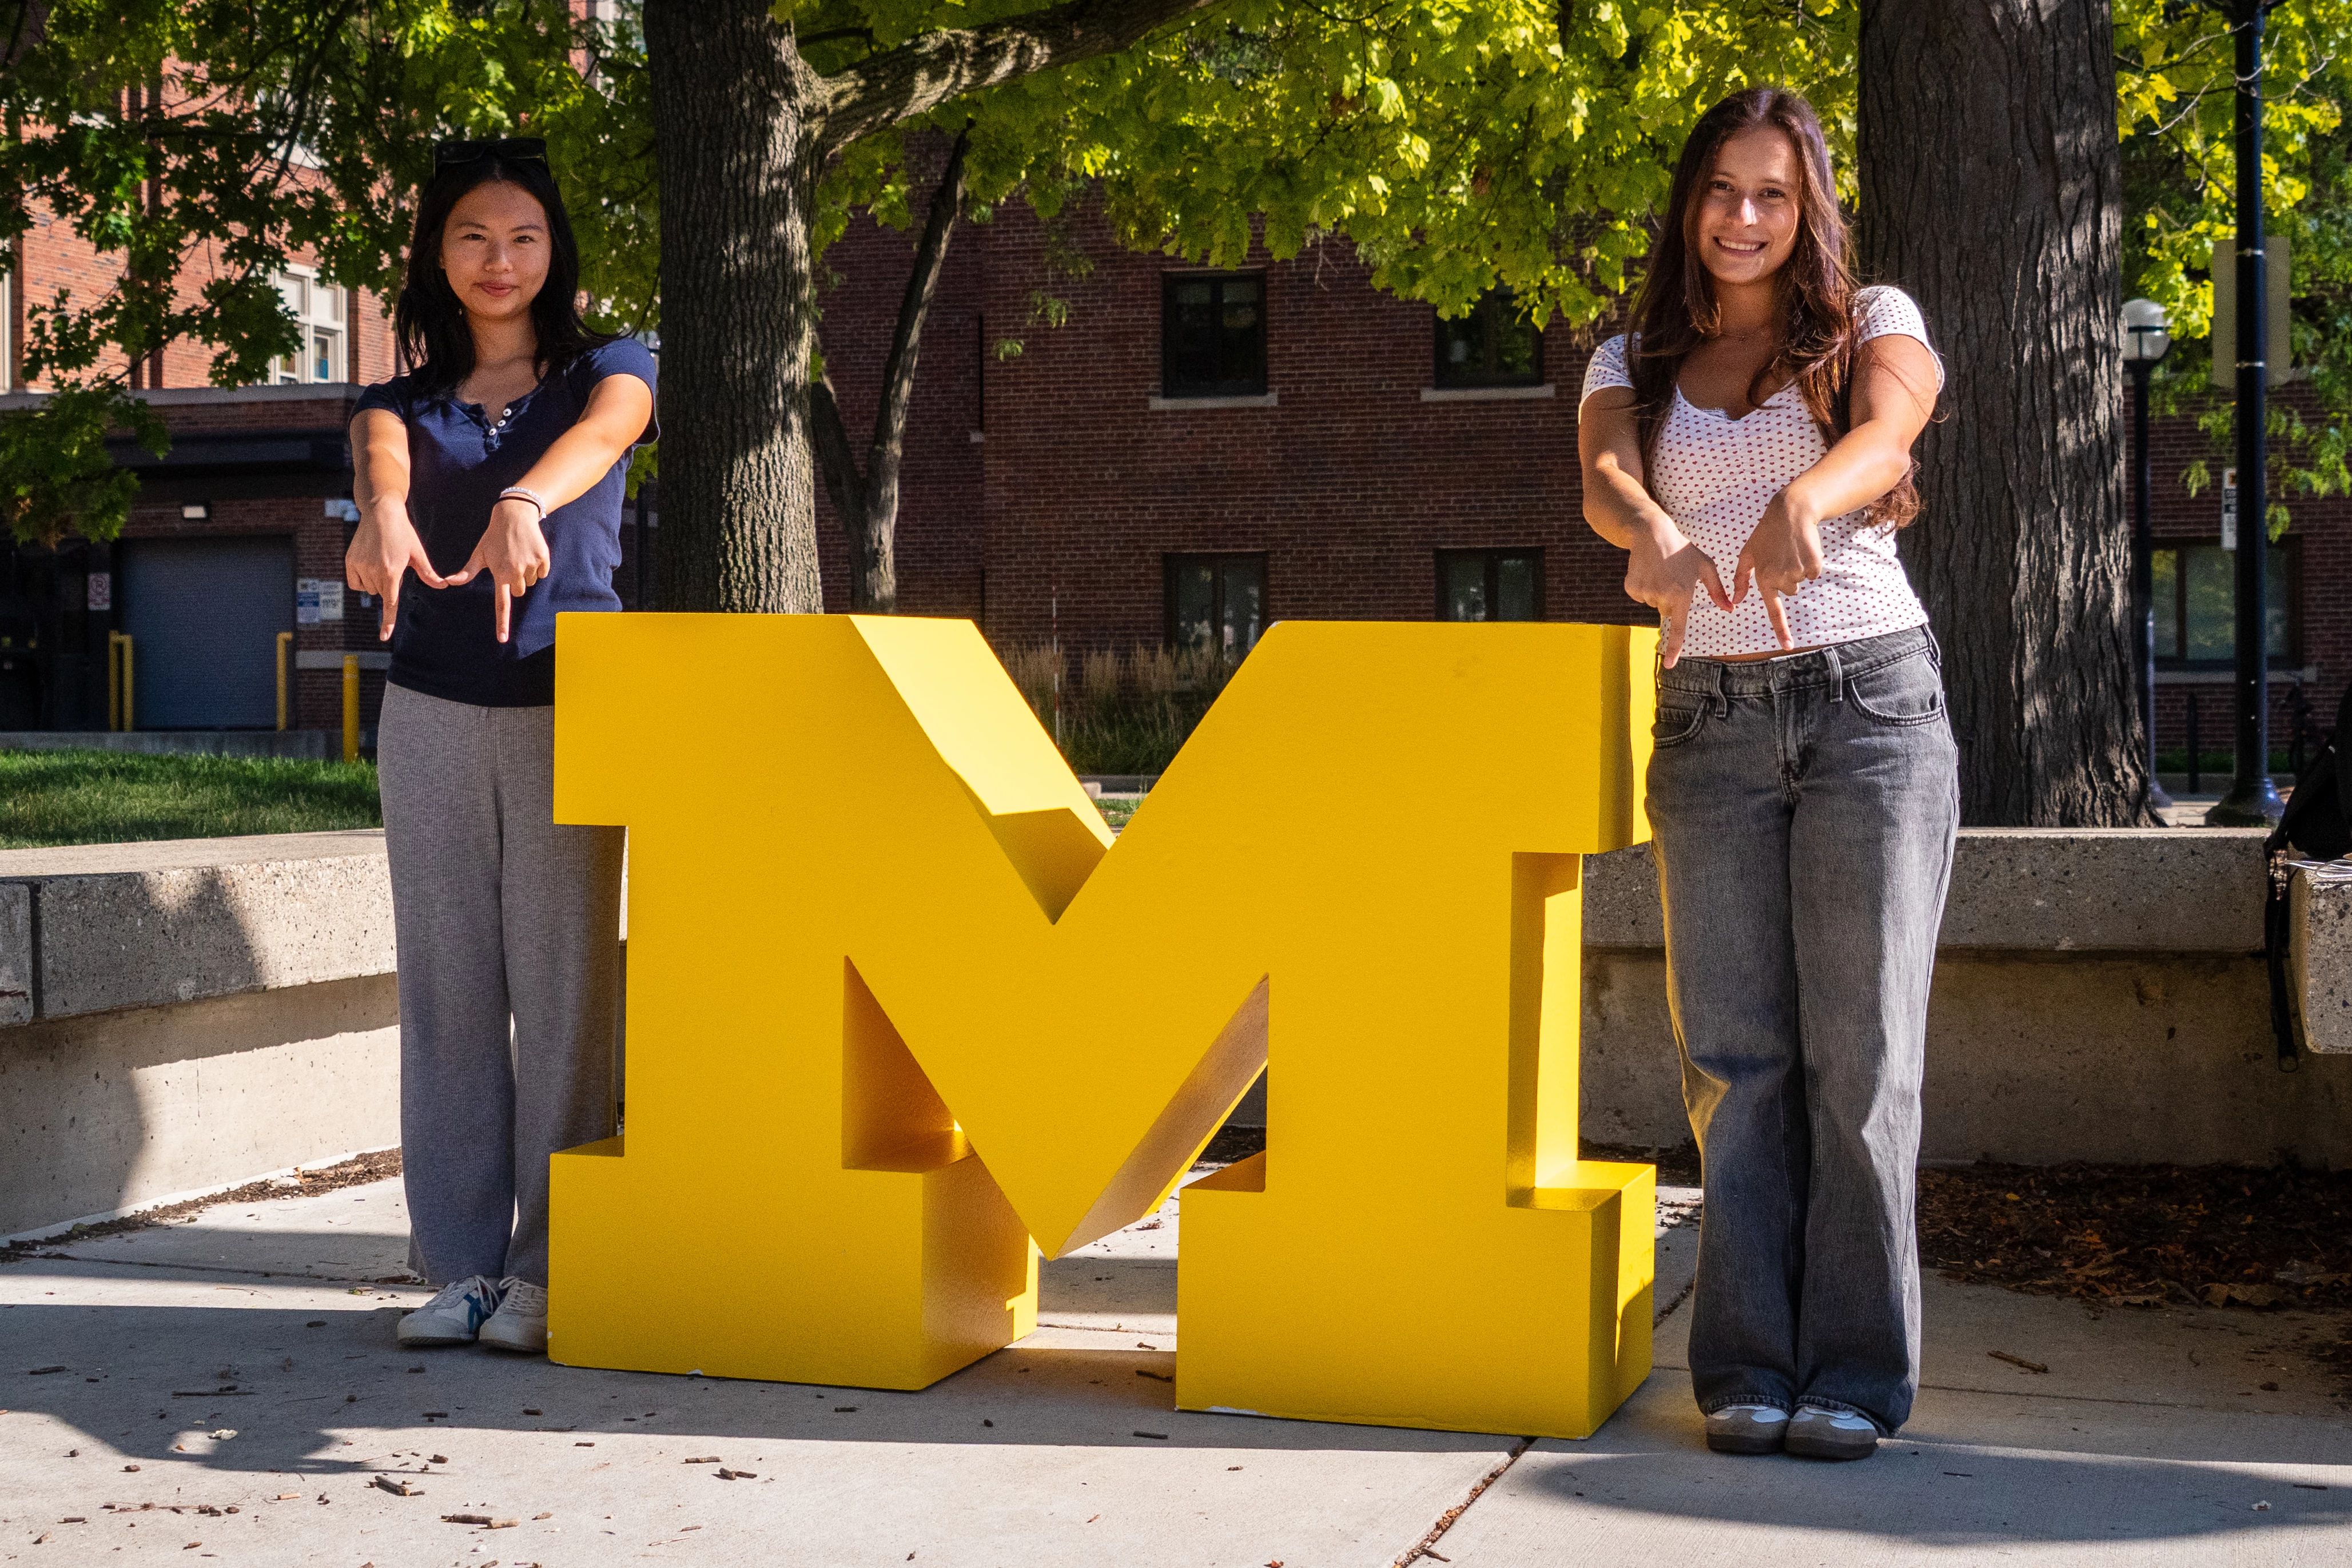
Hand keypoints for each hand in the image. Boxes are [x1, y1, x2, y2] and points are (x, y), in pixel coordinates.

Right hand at [345, 498, 446, 640]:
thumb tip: (443, 586)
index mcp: (391, 572)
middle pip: (382, 594)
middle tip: (394, 564)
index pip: (390, 603)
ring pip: (368, 589)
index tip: (384, 637)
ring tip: (382, 560)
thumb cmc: (403, 533)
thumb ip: (428, 573)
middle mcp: (373, 571)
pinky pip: (356, 582)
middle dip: (389, 585)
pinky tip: (369, 564)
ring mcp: (359, 566)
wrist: (381, 512)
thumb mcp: (418, 553)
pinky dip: (362, 579)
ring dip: (375, 581)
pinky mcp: (349, 561)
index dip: (388, 622)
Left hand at [446, 497, 551, 643]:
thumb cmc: (494, 536)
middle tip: (509, 563)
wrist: (515, 515)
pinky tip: (529, 552)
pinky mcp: (543, 559)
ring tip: (518, 555)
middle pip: (519, 592)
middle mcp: (516, 572)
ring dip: (526, 573)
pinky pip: (541, 573)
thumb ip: (467, 571)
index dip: (501, 622)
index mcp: (500, 574)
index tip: (502, 639)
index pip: (501, 604)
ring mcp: (531, 565)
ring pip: (530, 582)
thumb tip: (449, 582)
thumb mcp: (479, 553)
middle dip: (515, 582)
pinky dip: (537, 565)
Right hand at [1624, 520, 1731, 667]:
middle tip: (1672, 577)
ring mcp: (1645, 592)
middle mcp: (1662, 596)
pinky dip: (1643, 587)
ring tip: (1660, 572)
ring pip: (1652, 603)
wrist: (1652, 534)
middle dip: (1670, 599)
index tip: (1669, 665)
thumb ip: (1717, 590)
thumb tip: (1729, 609)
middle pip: (1666, 611)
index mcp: (1682, 594)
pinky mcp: (1632, 587)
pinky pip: (1639, 597)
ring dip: (1656, 592)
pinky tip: (1647, 571)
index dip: (1674, 648)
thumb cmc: (1682, 550)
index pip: (1678, 627)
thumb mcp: (1705, 566)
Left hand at [1731, 489, 1825, 649]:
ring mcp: (1798, 571)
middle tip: (1782, 555)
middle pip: (1789, 590)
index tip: (1789, 646)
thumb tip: (1737, 601)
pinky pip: (1814, 573)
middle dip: (1786, 576)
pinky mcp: (1814, 564)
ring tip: (1791, 550)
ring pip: (1801, 581)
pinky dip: (1811, 563)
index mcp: (1764, 578)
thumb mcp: (1747, 554)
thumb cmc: (1766, 533)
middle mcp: (1781, 578)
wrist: (1790, 513)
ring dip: (1798, 568)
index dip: (1781, 630)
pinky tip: (1802, 548)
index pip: (1774, 610)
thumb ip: (1741, 579)